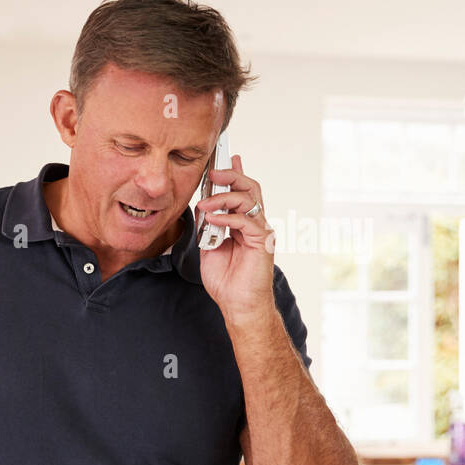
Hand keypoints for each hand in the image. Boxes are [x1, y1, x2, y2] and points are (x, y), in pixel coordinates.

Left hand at [194, 154, 277, 323]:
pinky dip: (227, 217)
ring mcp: (260, 230)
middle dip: (231, 176)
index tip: (223, 160)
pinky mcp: (262, 241)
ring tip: (205, 203)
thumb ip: (207, 227)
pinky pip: (245, 220)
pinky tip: (213, 220)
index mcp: (243, 223)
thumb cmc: (225, 279)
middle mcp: (255, 223)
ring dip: (224, 197)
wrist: (237, 304)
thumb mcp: (208, 247)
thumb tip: (202, 208)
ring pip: (249, 199)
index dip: (234, 174)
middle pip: (249, 188)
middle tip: (213, 173)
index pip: (241, 192)